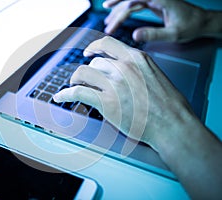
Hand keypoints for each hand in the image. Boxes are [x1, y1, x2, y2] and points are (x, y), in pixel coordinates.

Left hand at [53, 36, 192, 149]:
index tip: (88, 52)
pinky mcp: (106, 102)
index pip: (107, 44)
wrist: (172, 124)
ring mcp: (113, 84)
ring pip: (83, 73)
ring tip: (73, 85)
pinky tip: (60, 97)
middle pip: (94, 62)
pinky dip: (65, 94)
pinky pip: (77, 92)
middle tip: (84, 79)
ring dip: (75, 80)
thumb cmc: (168, 104)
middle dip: (88, 71)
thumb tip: (119, 69)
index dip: (93, 47)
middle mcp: (123, 67)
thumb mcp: (154, 74)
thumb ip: (135, 68)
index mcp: (136, 58)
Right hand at [103, 0, 209, 42]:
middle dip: (116, 13)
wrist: (200, 21)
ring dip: (118, 12)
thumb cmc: (190, 26)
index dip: (119, 7)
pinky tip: (117, 16)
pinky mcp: (152, 2)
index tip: (109, 18)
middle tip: (107, 27)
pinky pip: (134, 4)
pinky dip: (124, 11)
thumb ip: (154, 34)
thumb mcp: (173, 34)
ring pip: (130, 2)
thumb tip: (134, 36)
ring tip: (108, 24)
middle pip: (129, 0)